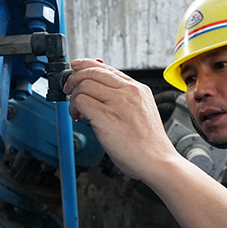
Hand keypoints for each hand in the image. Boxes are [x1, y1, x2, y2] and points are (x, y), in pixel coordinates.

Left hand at [63, 59, 177, 180]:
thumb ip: (124, 100)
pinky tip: (78, 117)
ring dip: (73, 96)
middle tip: (68, 89)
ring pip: (84, 85)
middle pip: (93, 72)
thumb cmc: (149, 145)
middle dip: (74, 79)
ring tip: (76, 110)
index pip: (107, 69)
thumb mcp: (142, 112)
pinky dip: (73, 108)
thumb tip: (100, 95)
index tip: (77, 68)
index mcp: (138, 89)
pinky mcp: (106, 116)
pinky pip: (81, 101)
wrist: (157, 161)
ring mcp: (118, 103)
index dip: (87, 66)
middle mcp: (128, 91)